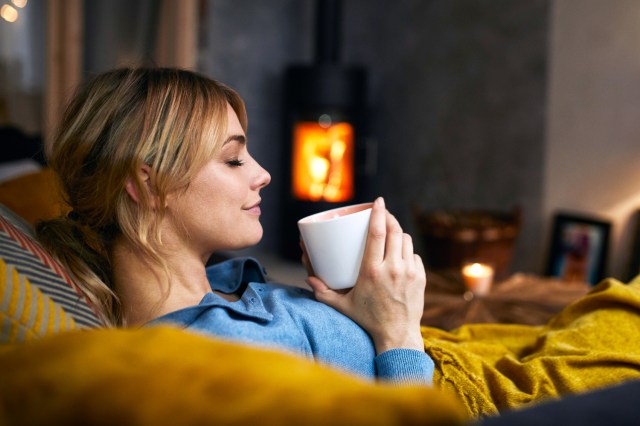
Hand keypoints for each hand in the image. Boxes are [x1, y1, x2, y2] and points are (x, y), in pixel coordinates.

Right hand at [305, 197, 426, 353]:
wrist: (397, 335)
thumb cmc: (367, 320)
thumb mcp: (342, 306)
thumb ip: (323, 293)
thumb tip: (309, 279)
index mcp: (372, 271)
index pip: (377, 233)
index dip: (378, 213)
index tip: (378, 201)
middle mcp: (392, 268)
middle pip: (394, 231)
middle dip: (389, 217)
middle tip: (383, 213)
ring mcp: (409, 272)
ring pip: (406, 240)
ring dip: (398, 233)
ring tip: (390, 233)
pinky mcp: (420, 278)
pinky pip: (414, 255)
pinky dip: (407, 251)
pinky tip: (400, 254)